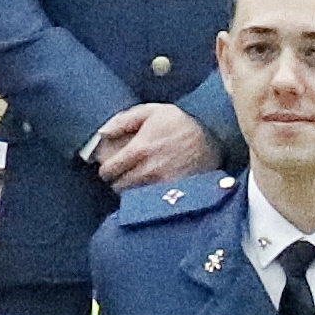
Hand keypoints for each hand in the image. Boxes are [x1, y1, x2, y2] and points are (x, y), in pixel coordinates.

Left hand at [84, 101, 219, 192]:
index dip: (106, 169)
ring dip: (130, 191)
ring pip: (131, 197)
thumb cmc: (181, 125)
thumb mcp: (153, 111)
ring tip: (137, 181)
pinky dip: (144, 198)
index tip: (110, 167)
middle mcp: (147, 170)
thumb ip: (124, 120)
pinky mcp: (171, 195)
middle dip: (117, 181)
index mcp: (140, 149)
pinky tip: (149, 188)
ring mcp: (160, 185)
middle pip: (118, 187)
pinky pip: (147, 202)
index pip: (108, 171)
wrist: (213, 143)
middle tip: (123, 174)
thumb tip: (101, 133)